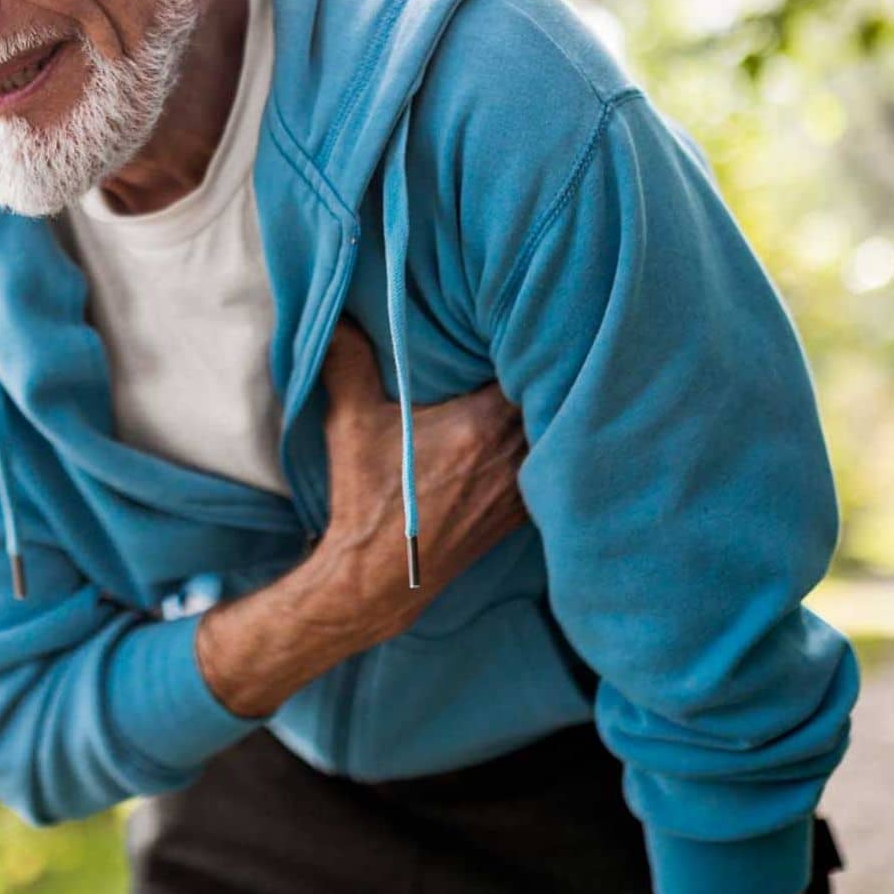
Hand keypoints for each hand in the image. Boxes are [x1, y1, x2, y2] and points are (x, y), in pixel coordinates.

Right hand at [312, 316, 529, 643]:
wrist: (379, 576)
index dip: (532, 338)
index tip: (520, 319)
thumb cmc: (367, 500)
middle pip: (552, 394)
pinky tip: (536, 428)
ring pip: (558, 429)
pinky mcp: (522, 510)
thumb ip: (347, 364)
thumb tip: (336, 317)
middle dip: (544, 366)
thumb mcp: (349, 426)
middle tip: (537, 338)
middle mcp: (513, 455)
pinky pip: (552, 465)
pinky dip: (548, 443)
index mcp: (481, 426)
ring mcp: (523, 486)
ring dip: (549, 404)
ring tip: (541, 376)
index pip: (530, 367)